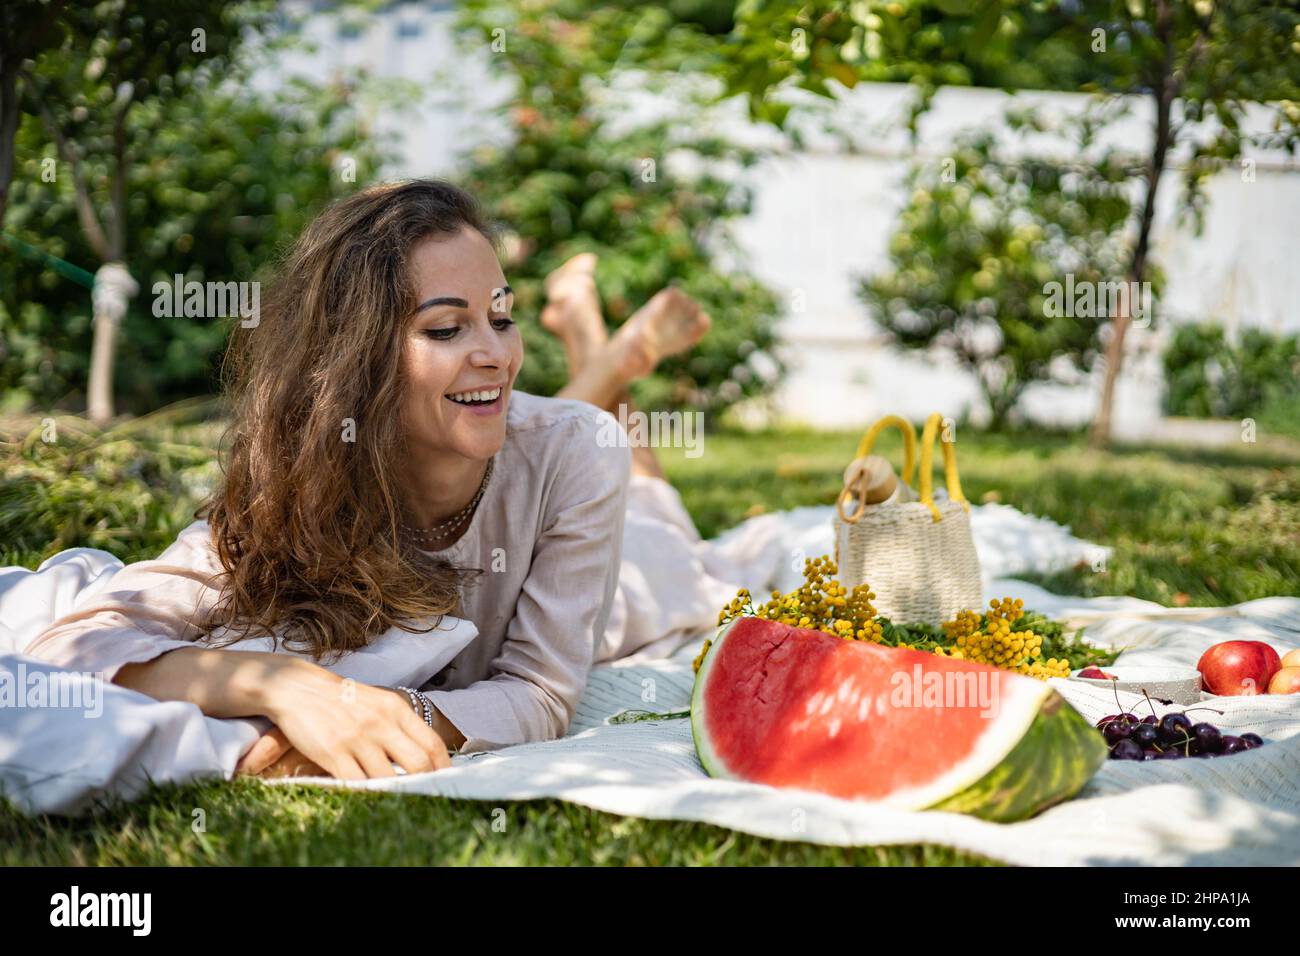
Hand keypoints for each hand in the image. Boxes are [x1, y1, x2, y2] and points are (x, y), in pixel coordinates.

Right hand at [251, 664, 450, 779]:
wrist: (299, 688)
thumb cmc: (344, 700)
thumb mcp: (378, 703)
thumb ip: (400, 726)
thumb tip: (425, 758)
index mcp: (395, 708)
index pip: (431, 744)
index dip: (443, 768)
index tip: (445, 782)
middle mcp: (380, 723)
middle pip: (417, 764)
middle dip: (424, 784)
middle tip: (424, 796)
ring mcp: (357, 739)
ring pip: (388, 779)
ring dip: (394, 794)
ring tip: (397, 801)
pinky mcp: (333, 753)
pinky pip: (357, 783)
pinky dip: (365, 794)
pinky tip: (369, 797)